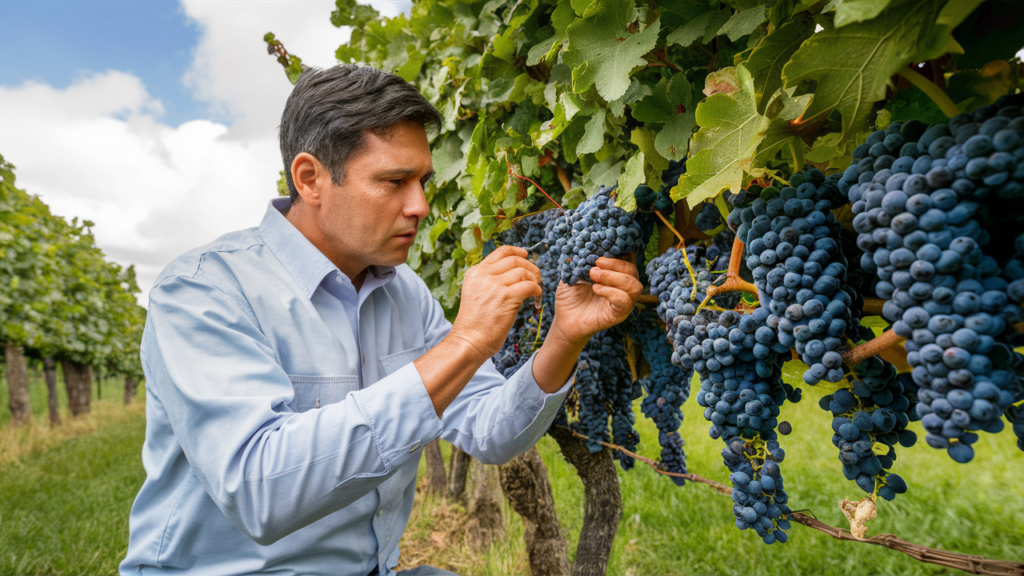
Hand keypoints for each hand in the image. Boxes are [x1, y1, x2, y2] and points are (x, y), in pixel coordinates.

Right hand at [449, 246, 541, 360]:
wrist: (469, 341)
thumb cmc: (475, 323)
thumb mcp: (476, 293)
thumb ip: (489, 281)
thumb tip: (514, 273)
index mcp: (475, 272)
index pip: (500, 252)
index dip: (517, 251)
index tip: (526, 255)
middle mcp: (484, 275)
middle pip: (514, 259)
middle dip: (529, 266)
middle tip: (536, 276)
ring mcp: (495, 285)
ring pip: (523, 271)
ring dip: (534, 279)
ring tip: (535, 288)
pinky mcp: (506, 297)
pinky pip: (529, 286)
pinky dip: (536, 290)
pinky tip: (536, 297)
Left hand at [549, 257, 641, 345]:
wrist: (565, 320)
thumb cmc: (570, 297)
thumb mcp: (572, 274)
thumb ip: (579, 261)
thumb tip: (581, 247)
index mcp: (615, 275)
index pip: (627, 260)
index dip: (618, 253)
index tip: (600, 254)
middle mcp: (623, 287)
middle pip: (633, 271)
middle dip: (615, 265)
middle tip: (595, 267)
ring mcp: (623, 302)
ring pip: (635, 286)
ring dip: (614, 278)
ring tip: (595, 277)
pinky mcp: (619, 315)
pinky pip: (624, 301)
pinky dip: (611, 292)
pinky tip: (596, 289)